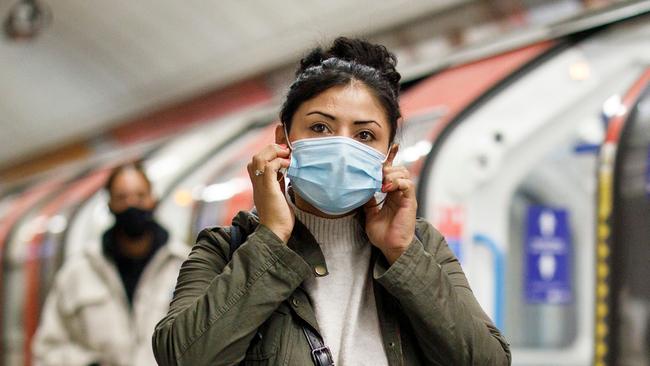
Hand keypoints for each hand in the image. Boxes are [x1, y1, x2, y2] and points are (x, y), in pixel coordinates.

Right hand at [247, 144, 293, 242]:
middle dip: (271, 149)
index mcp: (259, 184)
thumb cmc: (278, 218)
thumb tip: (285, 174)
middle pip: (256, 157)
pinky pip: (268, 167)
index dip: (268, 153)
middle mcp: (257, 183)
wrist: (274, 232)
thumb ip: (278, 184)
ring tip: (286, 155)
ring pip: (259, 158)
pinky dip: (278, 162)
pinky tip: (288, 165)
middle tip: (285, 151)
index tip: (282, 153)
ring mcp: (260, 185)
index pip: (257, 162)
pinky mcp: (268, 188)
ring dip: (273, 152)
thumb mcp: (278, 196)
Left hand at [364, 145, 416, 263]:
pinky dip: (397, 182)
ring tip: (381, 182)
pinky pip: (408, 185)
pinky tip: (387, 188)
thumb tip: (360, 188)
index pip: (392, 172)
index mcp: (392, 193)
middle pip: (398, 169)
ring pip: (404, 173)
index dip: (390, 160)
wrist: (391, 247)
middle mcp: (400, 192)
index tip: (389, 149)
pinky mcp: (410, 201)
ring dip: (391, 174)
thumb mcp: (370, 213)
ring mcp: (406, 196)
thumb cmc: (383, 233)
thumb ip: (368, 200)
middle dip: (387, 168)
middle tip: (376, 175)